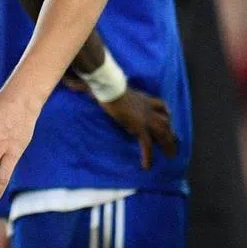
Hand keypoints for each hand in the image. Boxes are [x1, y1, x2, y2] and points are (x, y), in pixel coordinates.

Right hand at [62, 74, 177, 168]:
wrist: (110, 89)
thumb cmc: (107, 86)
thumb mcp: (105, 86)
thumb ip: (91, 85)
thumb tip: (70, 81)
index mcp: (143, 99)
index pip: (160, 105)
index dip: (166, 112)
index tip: (169, 117)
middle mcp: (148, 109)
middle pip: (166, 121)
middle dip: (172, 133)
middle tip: (176, 143)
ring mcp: (146, 119)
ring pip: (163, 134)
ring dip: (168, 145)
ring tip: (170, 156)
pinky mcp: (139, 128)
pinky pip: (147, 145)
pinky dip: (148, 156)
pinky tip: (147, 166)